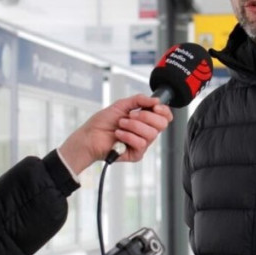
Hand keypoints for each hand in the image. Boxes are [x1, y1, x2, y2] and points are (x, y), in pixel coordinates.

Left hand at [58, 94, 172, 172]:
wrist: (90, 136)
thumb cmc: (102, 122)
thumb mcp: (121, 105)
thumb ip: (140, 100)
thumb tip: (156, 101)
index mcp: (145, 119)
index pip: (165, 116)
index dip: (163, 111)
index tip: (155, 107)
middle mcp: (145, 131)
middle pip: (162, 124)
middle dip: (146, 116)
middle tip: (130, 115)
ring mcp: (142, 143)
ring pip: (151, 134)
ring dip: (133, 126)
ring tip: (120, 125)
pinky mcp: (136, 154)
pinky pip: (141, 144)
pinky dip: (128, 136)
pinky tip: (118, 135)